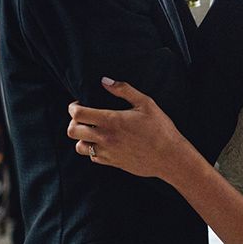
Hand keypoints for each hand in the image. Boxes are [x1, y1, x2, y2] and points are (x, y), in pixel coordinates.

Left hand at [67, 78, 186, 179]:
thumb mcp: (145, 103)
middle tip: (82, 117)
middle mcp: (105, 138)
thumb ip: (123, 90)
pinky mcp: (112, 163)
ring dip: (81, 137)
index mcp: (111, 120)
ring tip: (91, 130)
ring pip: (79, 147)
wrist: (169, 157)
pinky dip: (92, 149)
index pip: (78, 114)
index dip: (73, 107)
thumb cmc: (160, 128)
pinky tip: (103, 142)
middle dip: (73, 121)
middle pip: (72, 131)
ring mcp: (107, 152)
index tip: (79, 103)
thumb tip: (105, 80)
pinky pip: (92, 157)